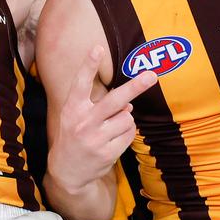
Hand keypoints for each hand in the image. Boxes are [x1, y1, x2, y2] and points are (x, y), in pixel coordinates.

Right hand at [47, 46, 154, 190]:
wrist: (66, 171)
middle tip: (152, 75)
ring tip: (112, 126)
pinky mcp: (107, 153)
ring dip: (125, 119)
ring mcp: (96, 139)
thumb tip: (129, 103)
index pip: (81, 83)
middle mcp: (83, 122)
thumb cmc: (73, 136)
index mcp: (72, 109)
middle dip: (135, 86)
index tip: (98, 48)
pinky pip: (129, 134)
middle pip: (115, 100)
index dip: (89, 65)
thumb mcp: (75, 116)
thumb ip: (97, 105)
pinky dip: (127, 133)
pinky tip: (114, 138)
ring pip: (127, 118)